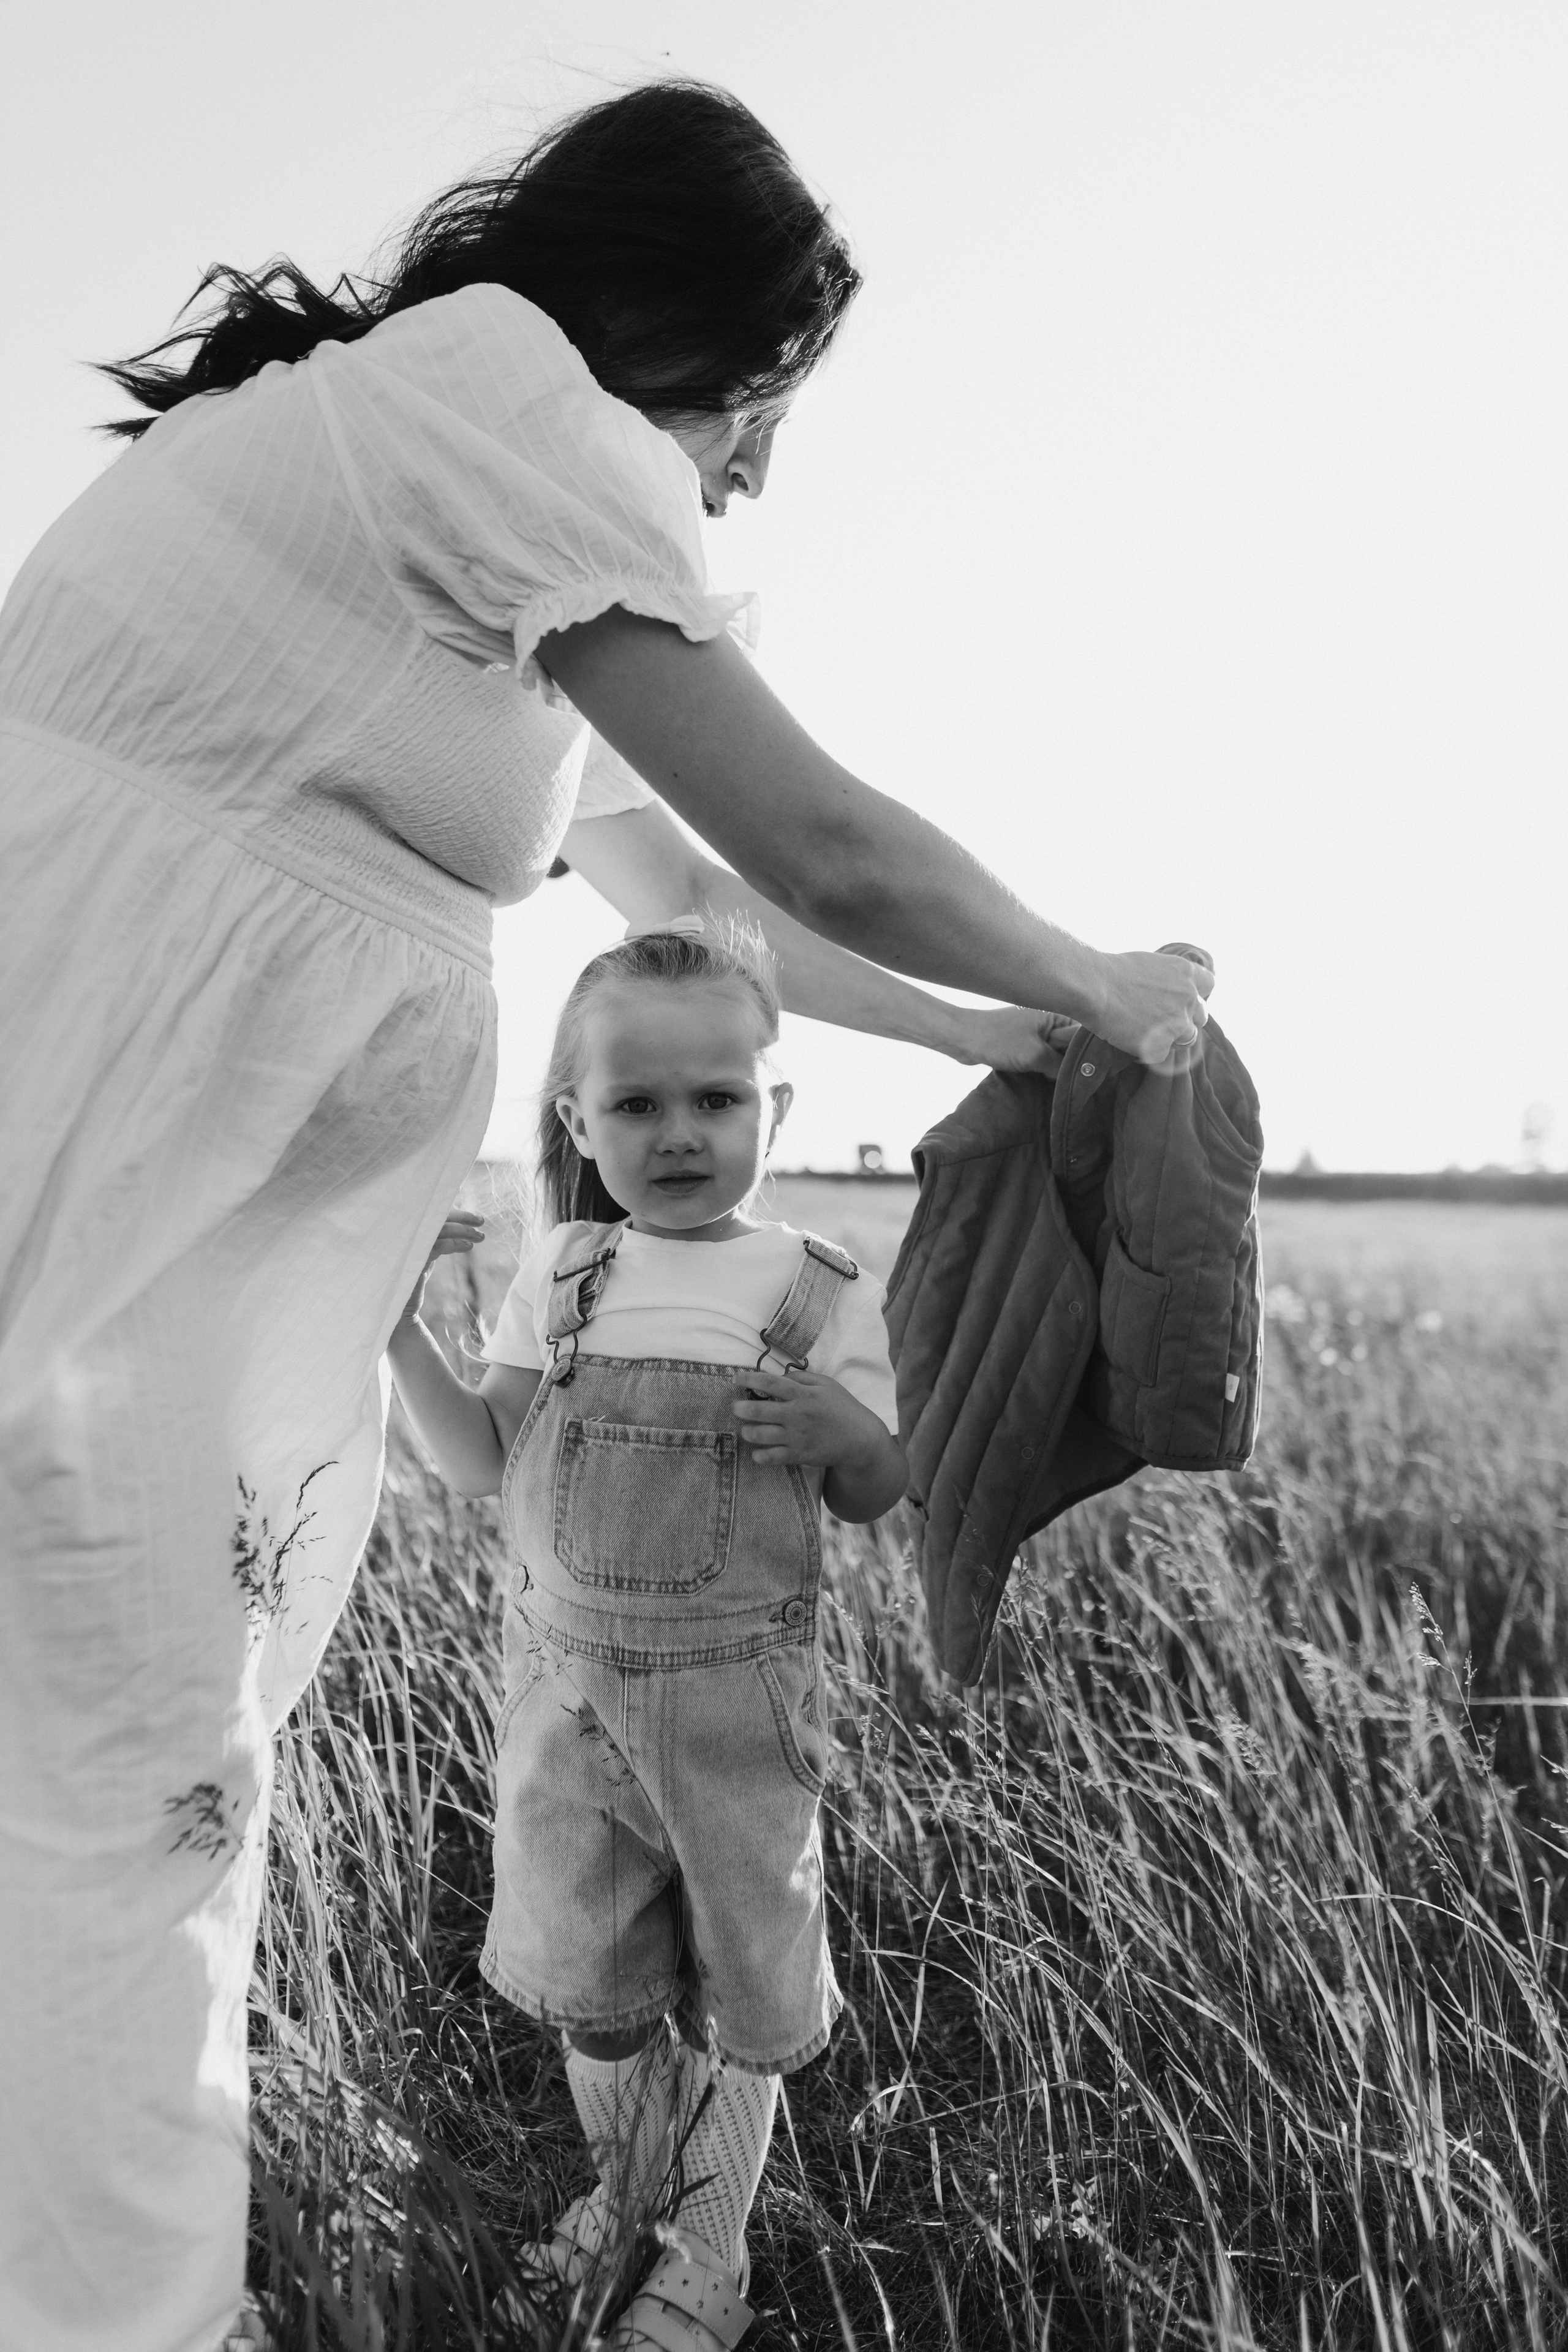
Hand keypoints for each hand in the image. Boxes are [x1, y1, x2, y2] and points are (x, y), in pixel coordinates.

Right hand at [396, 1210, 484, 1327]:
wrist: (400, 1303)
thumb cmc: (413, 1275)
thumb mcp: (427, 1252)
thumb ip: (438, 1239)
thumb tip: (459, 1227)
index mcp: (412, 1231)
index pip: (434, 1213)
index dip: (456, 1213)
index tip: (475, 1217)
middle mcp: (408, 1234)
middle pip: (437, 1217)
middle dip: (462, 1218)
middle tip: (482, 1220)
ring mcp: (409, 1245)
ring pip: (439, 1229)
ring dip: (463, 1230)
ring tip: (480, 1236)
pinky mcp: (413, 1259)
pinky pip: (437, 1245)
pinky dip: (454, 1244)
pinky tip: (467, 1247)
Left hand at [731, 1365, 889, 1472]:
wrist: (859, 1439)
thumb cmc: (842, 1408)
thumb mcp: (827, 1384)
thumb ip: (802, 1377)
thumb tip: (780, 1375)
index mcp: (804, 1394)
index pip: (770, 1383)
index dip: (749, 1379)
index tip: (737, 1379)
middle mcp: (797, 1414)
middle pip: (759, 1410)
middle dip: (741, 1408)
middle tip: (735, 1407)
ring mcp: (796, 1436)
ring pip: (761, 1434)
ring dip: (747, 1431)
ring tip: (745, 1430)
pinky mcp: (798, 1455)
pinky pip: (772, 1457)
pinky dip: (759, 1455)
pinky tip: (756, 1452)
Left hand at [951, 1004, 1079, 1075]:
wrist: (962, 1039)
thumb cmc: (998, 1040)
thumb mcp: (1035, 1055)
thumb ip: (1059, 1065)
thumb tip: (1076, 1078)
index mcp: (1054, 1015)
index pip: (1083, 1035)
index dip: (1088, 1054)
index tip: (1095, 1073)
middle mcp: (1048, 1021)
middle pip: (1070, 1047)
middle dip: (1071, 1063)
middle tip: (1081, 1084)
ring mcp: (1035, 1034)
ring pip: (1055, 1055)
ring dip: (1056, 1068)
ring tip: (1065, 1084)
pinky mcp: (1023, 1045)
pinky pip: (1042, 1059)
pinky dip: (1044, 1069)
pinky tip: (1048, 1081)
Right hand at [1094, 950, 1213, 1067]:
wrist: (1095, 988)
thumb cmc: (1113, 972)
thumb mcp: (1149, 964)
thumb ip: (1167, 979)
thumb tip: (1167, 992)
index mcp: (1186, 973)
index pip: (1208, 984)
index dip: (1196, 993)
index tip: (1183, 999)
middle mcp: (1189, 998)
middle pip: (1201, 1015)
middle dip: (1185, 1018)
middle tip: (1161, 1020)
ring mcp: (1178, 1024)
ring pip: (1187, 1038)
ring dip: (1171, 1037)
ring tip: (1145, 1031)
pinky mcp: (1162, 1046)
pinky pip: (1162, 1054)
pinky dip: (1147, 1050)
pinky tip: (1129, 1040)